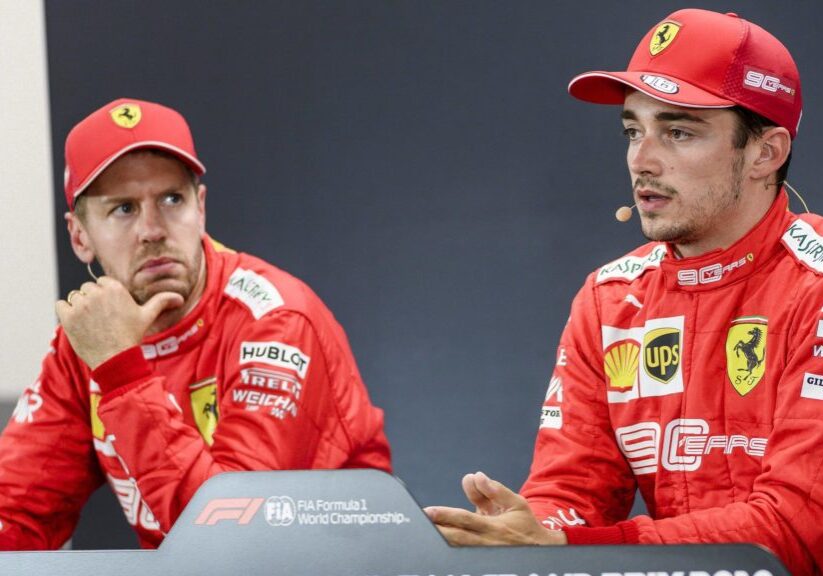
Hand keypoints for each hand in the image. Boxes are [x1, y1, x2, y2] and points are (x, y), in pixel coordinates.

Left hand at [55, 276, 183, 368]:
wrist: (115, 358)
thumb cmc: (131, 336)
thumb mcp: (147, 316)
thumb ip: (161, 301)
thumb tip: (179, 298)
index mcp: (115, 288)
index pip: (101, 283)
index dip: (105, 296)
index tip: (110, 311)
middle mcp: (97, 293)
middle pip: (87, 289)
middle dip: (92, 301)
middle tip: (101, 319)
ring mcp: (81, 304)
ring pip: (74, 297)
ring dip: (79, 307)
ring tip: (91, 323)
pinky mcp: (67, 316)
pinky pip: (61, 305)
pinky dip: (66, 313)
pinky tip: (78, 323)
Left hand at [424, 471, 566, 545]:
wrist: (541, 550)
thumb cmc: (525, 524)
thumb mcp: (515, 503)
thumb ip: (494, 490)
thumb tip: (476, 476)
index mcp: (495, 527)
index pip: (466, 520)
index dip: (447, 515)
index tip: (430, 511)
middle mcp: (487, 542)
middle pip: (457, 538)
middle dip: (437, 530)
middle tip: (419, 524)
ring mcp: (483, 554)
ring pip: (457, 549)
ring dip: (440, 541)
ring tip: (423, 534)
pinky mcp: (482, 560)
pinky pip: (462, 555)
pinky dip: (449, 549)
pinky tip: (436, 546)